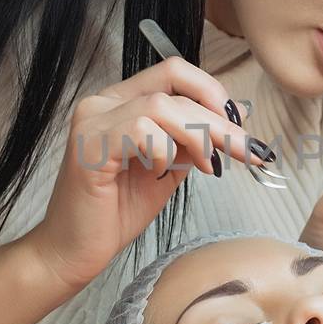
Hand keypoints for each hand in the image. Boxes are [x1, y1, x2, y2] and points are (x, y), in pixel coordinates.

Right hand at [27, 57, 272, 295]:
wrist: (75, 251)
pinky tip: (160, 172)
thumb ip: (192, 139)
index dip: (213, 92)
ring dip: (198, 136)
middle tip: (247, 150)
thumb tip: (235, 117)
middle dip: (220, 120)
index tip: (241, 125)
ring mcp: (92, 121)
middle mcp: (102, 102)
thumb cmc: (116, 212)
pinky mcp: (89, 146)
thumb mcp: (168, 167)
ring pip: (162, 106)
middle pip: (174, 88)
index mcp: (121, 101)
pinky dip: (163, 151)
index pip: (174, 72)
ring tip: (207, 167)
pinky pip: (141, 131)